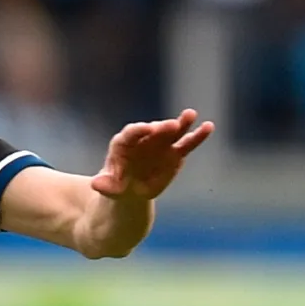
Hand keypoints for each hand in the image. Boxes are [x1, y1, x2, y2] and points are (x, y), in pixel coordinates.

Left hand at [90, 109, 214, 200]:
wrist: (130, 190)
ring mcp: (161, 144)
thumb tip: (96, 185)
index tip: (147, 128)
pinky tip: (208, 127)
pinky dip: (197, 136)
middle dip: (162, 127)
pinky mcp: (174, 153)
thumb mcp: (108, 187)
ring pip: (172, 132)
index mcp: (124, 143)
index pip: (131, 133)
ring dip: (182, 123)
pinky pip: (187, 143)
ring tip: (191, 115)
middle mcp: (144, 139)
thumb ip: (104, 185)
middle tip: (172, 125)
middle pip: (153, 130)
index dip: (139, 130)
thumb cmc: (116, 186)